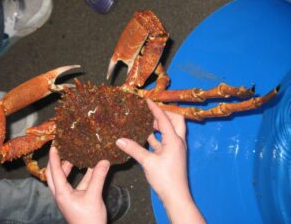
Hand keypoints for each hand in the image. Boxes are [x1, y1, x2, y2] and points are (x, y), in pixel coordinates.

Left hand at [46, 146, 109, 223]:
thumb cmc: (88, 219)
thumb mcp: (93, 196)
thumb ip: (98, 177)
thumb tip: (104, 160)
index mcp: (61, 193)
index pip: (55, 171)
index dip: (54, 158)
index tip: (54, 145)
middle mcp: (62, 193)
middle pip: (54, 174)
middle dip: (56, 161)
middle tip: (61, 149)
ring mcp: (68, 196)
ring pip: (65, 178)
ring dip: (68, 167)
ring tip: (74, 155)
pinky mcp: (76, 198)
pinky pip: (77, 183)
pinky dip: (83, 174)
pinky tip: (91, 167)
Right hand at [116, 100, 205, 223]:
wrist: (175, 196)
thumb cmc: (165, 179)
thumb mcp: (147, 162)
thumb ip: (134, 149)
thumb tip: (119, 140)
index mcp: (173, 140)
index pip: (164, 119)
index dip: (155, 108)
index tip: (147, 101)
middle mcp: (177, 141)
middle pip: (175, 120)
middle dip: (165, 114)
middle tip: (151, 112)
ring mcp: (175, 148)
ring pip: (170, 130)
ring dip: (160, 125)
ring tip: (146, 122)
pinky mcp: (172, 155)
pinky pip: (165, 141)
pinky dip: (157, 137)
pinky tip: (145, 137)